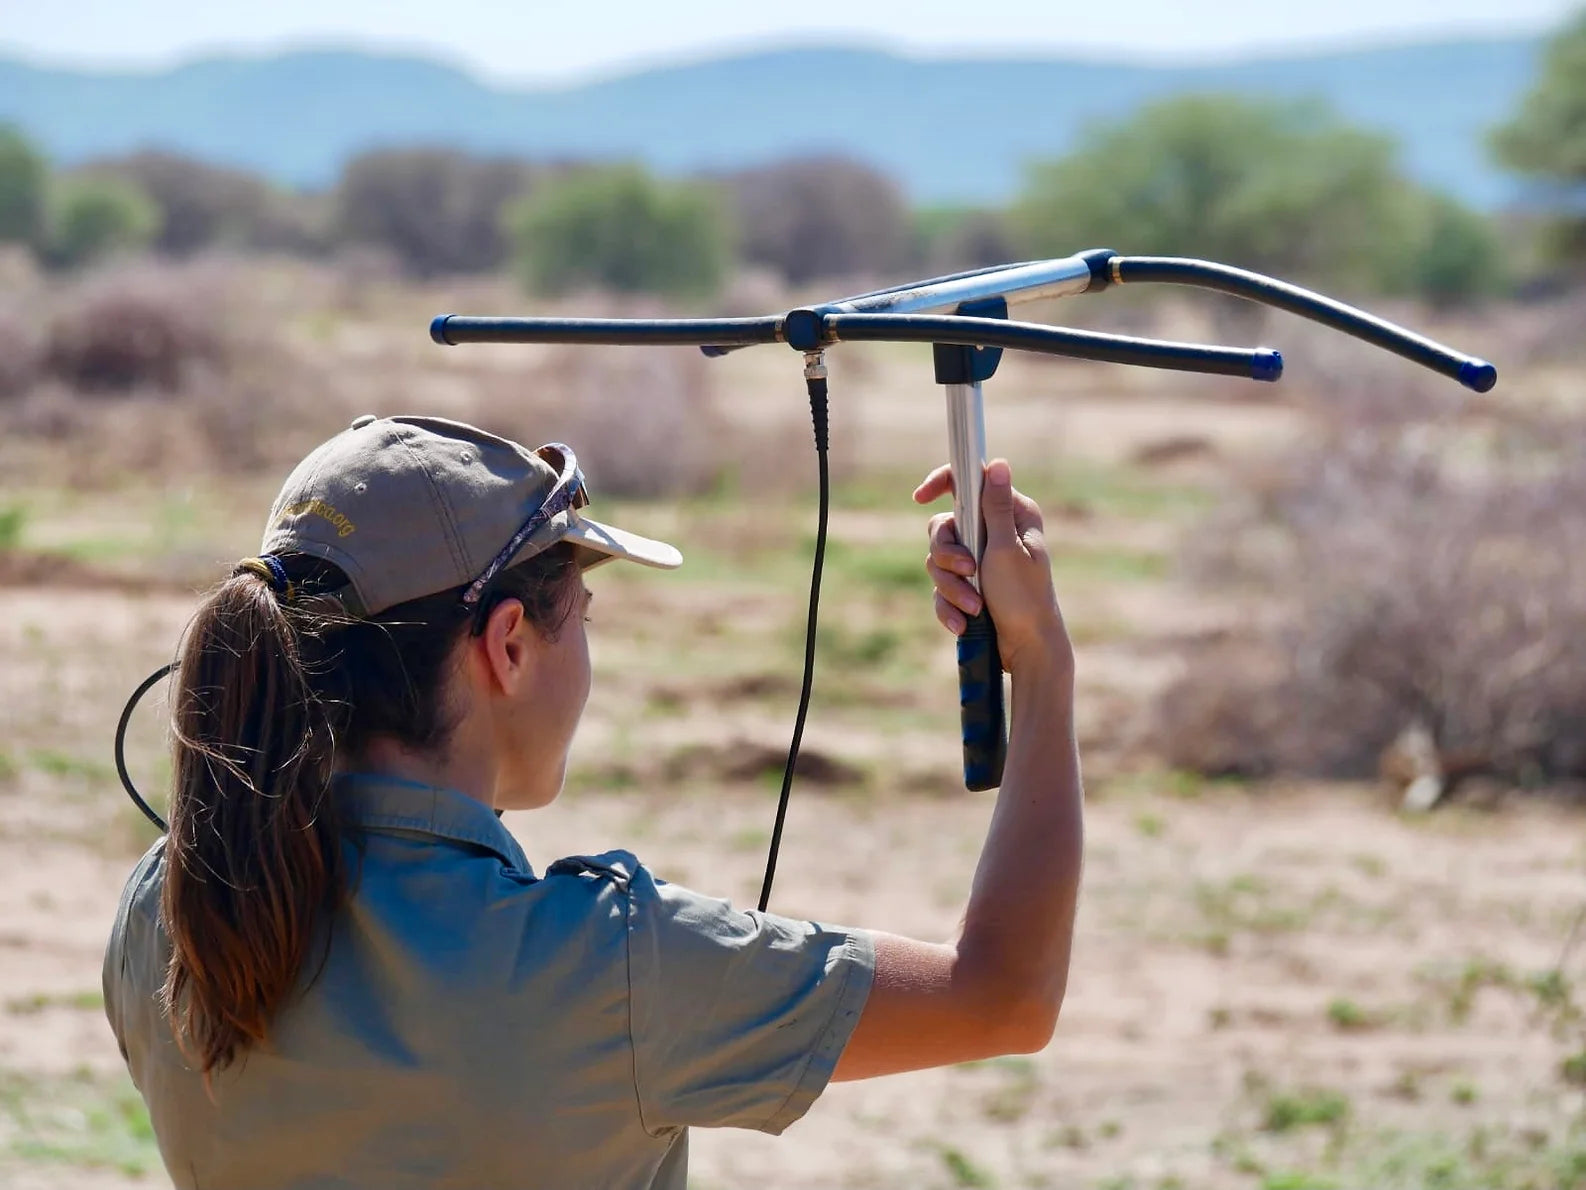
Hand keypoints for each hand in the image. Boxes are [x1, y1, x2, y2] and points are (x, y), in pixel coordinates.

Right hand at [914, 458, 1072, 675]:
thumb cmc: (1024, 599)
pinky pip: (940, 587)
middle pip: (943, 526)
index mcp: (1011, 514)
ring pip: (937, 560)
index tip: (920, 497)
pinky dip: (948, 606)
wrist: (1027, 647)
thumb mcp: (1006, 550)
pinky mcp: (967, 584)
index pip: (969, 483)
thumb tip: (998, 463)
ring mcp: (977, 559)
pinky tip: (963, 623)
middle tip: (967, 571)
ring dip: (951, 587)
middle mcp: (993, 532)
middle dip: (947, 555)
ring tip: (973, 607)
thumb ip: (995, 508)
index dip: (941, 483)